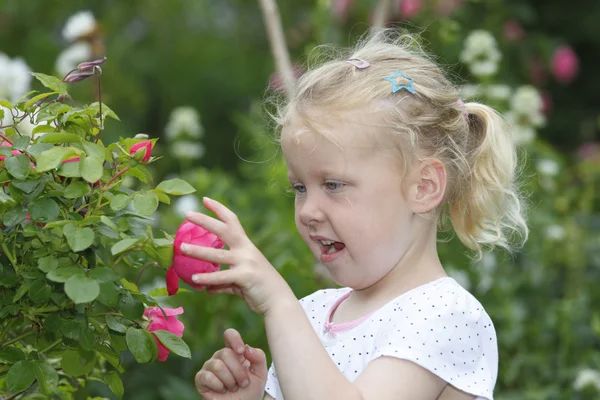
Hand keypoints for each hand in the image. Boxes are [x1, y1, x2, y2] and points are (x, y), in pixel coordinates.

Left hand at [180, 197, 295, 314]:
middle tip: (187, 213)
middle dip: (204, 220)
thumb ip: (224, 281)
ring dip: (198, 251)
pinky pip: (222, 277)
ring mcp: (246, 262)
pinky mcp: (245, 277)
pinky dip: (208, 278)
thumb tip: (207, 288)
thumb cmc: (260, 288)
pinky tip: (195, 279)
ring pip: (217, 255)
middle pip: (223, 230)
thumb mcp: (241, 280)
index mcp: (246, 245)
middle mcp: (246, 250)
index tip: (204, 200)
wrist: (278, 300)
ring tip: (182, 248)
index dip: (218, 209)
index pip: (232, 221)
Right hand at [196, 328, 267, 399]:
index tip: (242, 352)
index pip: (229, 335)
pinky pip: (207, 377)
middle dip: (238, 371)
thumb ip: (258, 357)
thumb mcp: (260, 373)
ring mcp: (209, 366)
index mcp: (234, 351)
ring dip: (230, 380)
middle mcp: (220, 356)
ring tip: (233, 388)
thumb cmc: (250, 390)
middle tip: (243, 383)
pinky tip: (222, 390)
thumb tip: (247, 347)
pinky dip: (219, 386)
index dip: (235, 340)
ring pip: (217, 365)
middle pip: (226, 353)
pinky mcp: (201, 379)